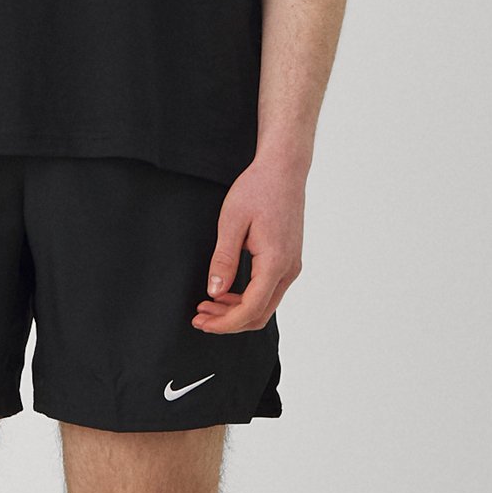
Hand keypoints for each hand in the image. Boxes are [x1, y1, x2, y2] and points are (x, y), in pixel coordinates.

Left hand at [192, 160, 303, 333]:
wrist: (283, 170)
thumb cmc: (258, 189)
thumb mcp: (232, 223)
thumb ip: (223, 260)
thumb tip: (215, 292)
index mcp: (275, 262)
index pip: (250, 309)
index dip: (224, 322)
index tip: (201, 321)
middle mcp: (289, 269)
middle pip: (259, 314)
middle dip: (228, 321)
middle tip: (199, 316)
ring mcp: (292, 266)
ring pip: (265, 305)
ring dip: (237, 311)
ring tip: (208, 305)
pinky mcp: (289, 260)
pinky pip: (269, 291)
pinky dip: (247, 299)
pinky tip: (226, 293)